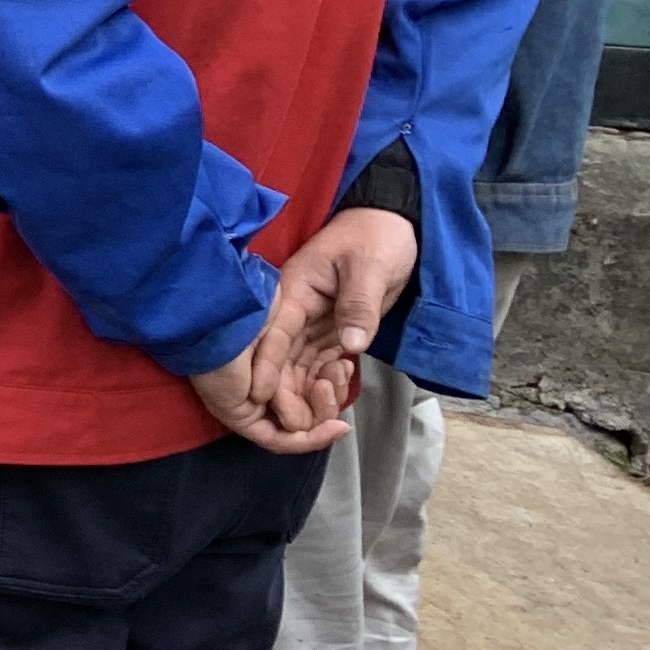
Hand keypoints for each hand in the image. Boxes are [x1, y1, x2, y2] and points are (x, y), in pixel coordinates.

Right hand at [193, 205, 416, 452]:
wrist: (393, 225)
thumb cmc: (376, 237)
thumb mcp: (369, 267)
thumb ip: (358, 306)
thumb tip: (349, 345)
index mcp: (295, 292)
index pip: (273, 333)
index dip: (263, 365)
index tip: (256, 396)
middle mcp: (295, 311)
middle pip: (280, 359)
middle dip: (288, 394)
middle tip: (306, 425)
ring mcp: (311, 322)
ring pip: (298, 367)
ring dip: (310, 393)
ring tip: (332, 408)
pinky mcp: (329, 329)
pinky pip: (319, 364)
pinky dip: (327, 383)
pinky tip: (340, 388)